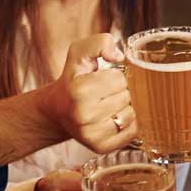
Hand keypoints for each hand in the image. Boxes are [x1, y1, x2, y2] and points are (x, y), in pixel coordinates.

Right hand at [46, 34, 134, 151]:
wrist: (58, 110)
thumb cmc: (73, 79)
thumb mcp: (80, 53)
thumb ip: (100, 43)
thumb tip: (118, 56)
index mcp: (79, 90)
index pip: (120, 79)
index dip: (115, 76)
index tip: (102, 79)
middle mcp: (83, 115)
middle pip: (127, 96)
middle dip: (120, 91)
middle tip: (104, 93)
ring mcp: (91, 135)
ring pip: (131, 115)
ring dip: (124, 107)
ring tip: (108, 106)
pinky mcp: (101, 148)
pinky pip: (132, 132)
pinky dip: (127, 123)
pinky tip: (112, 118)